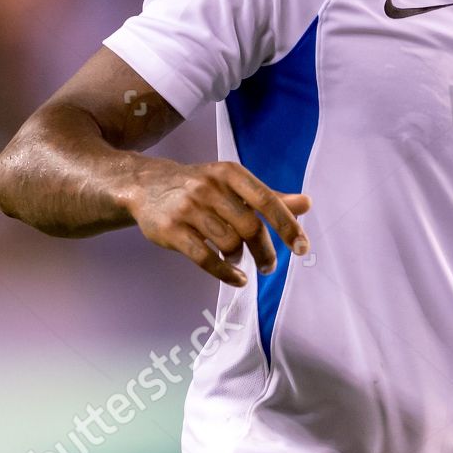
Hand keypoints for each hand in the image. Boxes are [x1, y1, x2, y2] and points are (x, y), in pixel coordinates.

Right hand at [123, 158, 310, 286]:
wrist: (145, 185)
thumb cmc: (200, 186)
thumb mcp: (233, 184)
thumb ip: (268, 197)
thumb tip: (306, 204)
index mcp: (230, 173)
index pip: (266, 201)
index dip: (287, 226)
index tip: (302, 248)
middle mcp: (209, 187)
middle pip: (250, 227)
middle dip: (265, 252)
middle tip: (270, 266)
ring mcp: (188, 209)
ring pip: (229, 243)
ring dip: (241, 258)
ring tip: (239, 260)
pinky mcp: (171, 231)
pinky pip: (205, 258)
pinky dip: (226, 273)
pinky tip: (237, 279)